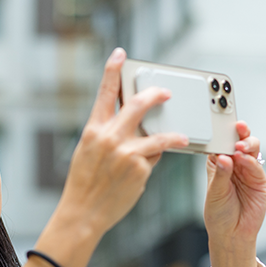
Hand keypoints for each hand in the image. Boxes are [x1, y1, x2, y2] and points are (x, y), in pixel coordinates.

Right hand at [57, 48, 188, 238]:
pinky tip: (149, 168)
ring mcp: (126, 153)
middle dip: (156, 94)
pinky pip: (154, 158)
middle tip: (166, 93)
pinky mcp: (140, 169)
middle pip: (138, 105)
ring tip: (182, 136)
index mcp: (93, 130)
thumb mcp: (88, 151)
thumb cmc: (85, 183)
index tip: (121, 54)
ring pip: (158, 135)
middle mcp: (110, 137)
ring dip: (174, 134)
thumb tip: (134, 124)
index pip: (105, 92)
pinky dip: (154, 161)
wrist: (83, 212)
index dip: (113, 69)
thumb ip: (108, 134)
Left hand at [204, 121, 265, 266]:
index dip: (221, 133)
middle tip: (236, 128)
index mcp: (218, 164)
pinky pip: (257, 166)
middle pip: (238, 142)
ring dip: (247, 144)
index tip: (221, 124)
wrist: (233, 234)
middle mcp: (234, 165)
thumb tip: (224, 157)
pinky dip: (251, 161)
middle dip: (238, 133)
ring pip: (251, 149)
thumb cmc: (218, 214)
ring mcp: (247, 171)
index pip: (220, 143)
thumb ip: (221, 175)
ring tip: (240, 146)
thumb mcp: (215, 193)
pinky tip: (244, 159)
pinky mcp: (259, 180)